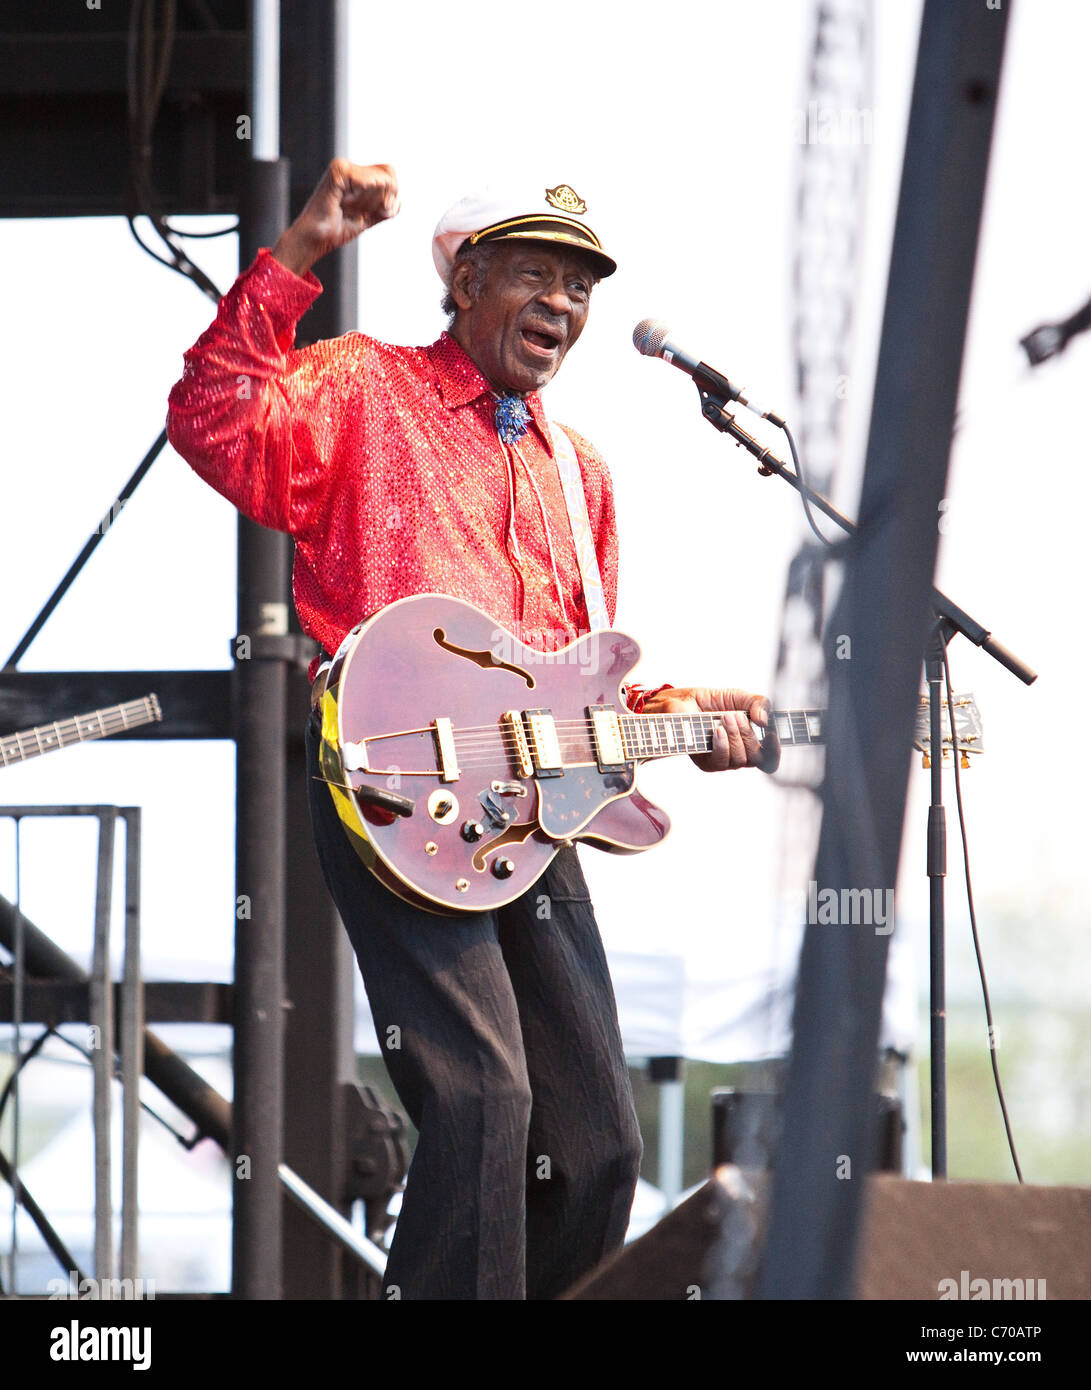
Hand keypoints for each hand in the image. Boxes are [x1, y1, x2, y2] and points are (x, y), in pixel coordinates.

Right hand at [271, 159, 399, 275]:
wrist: (317, 239)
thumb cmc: (338, 230)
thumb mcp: (369, 218)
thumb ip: (384, 209)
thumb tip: (399, 202)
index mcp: (357, 174)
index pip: (390, 173)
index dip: (389, 197)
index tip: (369, 212)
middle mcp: (351, 166)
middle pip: (389, 177)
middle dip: (380, 202)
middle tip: (356, 211)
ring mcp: (343, 166)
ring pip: (381, 181)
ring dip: (368, 204)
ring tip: (347, 208)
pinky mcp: (338, 170)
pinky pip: (367, 183)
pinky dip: (360, 201)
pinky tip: (343, 203)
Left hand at [641, 686, 779, 773]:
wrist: (681, 703)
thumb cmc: (711, 702)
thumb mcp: (738, 696)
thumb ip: (759, 703)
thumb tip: (765, 721)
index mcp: (751, 741)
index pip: (770, 758)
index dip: (775, 751)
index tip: (771, 735)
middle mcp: (740, 754)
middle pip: (757, 758)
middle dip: (748, 734)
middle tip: (735, 715)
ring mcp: (724, 760)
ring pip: (741, 759)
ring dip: (735, 736)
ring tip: (724, 717)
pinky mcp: (708, 764)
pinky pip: (722, 761)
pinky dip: (722, 744)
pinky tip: (716, 730)